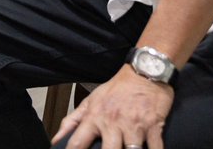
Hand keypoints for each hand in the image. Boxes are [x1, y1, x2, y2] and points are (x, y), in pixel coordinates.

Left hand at [53, 65, 172, 148]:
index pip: (77, 142)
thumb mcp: (91, 101)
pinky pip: (156, 148)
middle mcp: (113, 122)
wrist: (145, 71)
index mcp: (95, 117)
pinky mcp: (153, 126)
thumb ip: (72, 121)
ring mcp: (134, 125)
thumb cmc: (117, 89)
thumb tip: (56, 140)